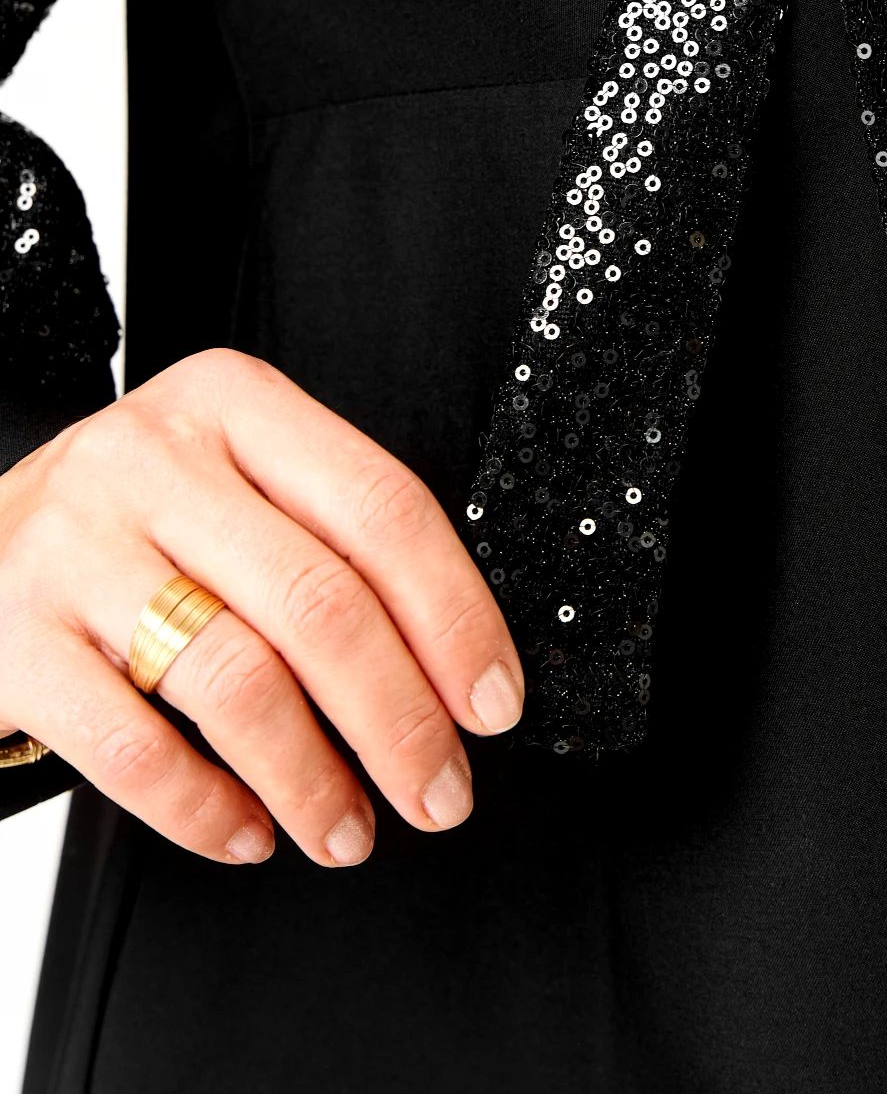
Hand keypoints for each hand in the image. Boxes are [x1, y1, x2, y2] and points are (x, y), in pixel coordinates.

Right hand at [0, 349, 522, 866]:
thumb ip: (324, 535)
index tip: (491, 701)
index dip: (454, 616)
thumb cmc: (135, 521)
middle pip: (320, 600)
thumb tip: (453, 666)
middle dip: (399, 719)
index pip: (380, 506)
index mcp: (233, 404)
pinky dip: (207, 809)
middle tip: (440, 791)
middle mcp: (153, 458)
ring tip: (348, 830)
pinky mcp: (13, 638)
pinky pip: (134, 750)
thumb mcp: (226, 478)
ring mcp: (75, 544)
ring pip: (236, 680)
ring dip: (313, 778)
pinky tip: (248, 830)